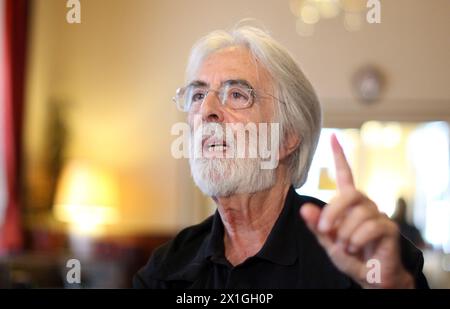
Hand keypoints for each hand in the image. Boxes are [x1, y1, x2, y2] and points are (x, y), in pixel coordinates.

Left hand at [299, 134, 413, 287]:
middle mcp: (364, 204)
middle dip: (333, 212)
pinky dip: (357, 240)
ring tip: (345, 246)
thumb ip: (317, 225)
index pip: (345, 175)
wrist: (369, 277)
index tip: (333, 138)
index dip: (339, 157)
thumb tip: (305, 208)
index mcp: (348, 204)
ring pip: (359, 213)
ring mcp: (378, 215)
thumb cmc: (348, 255)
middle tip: (326, 230)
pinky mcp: (389, 228)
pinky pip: (371, 227)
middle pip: (349, 194)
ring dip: (346, 233)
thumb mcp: (327, 241)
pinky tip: (355, 248)